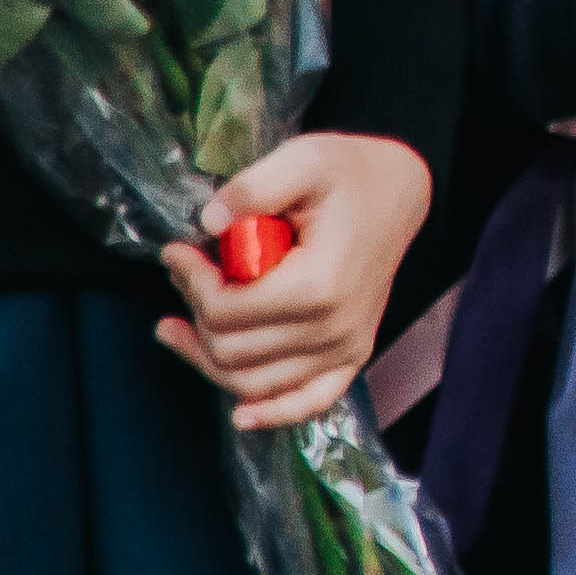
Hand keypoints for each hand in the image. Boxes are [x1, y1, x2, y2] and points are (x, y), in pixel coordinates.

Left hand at [162, 130, 430, 431]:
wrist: (399, 193)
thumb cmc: (350, 175)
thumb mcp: (304, 159)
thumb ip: (255, 186)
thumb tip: (208, 222)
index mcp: (320, 284)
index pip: (228, 310)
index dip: (191, 282)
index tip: (176, 251)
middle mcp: (334, 328)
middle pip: (231, 350)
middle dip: (194, 313)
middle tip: (183, 274)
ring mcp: (345, 348)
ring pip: (251, 382)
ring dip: (206, 359)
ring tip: (176, 327)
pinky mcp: (351, 357)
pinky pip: (307, 403)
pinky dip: (271, 413)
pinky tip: (240, 415)